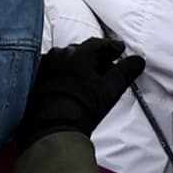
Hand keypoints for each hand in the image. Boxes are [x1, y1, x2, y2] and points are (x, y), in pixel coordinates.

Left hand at [22, 36, 146, 139]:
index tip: (119, 51)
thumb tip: (138, 60)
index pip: (100, 44)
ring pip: (65, 59)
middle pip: (82, 50)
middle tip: (105, 66)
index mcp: (80, 53)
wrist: (52, 128)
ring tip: (85, 76)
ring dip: (76, 64)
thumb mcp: (110, 90)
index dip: (112, 47)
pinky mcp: (34, 79)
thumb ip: (126, 72)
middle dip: (94, 57)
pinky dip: (61, 73)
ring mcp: (45, 65)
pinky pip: (52, 69)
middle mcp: (60, 54)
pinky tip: (67, 84)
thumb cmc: (84, 108)